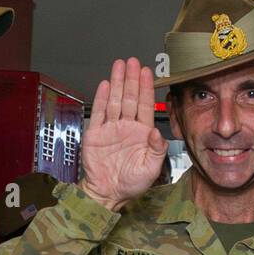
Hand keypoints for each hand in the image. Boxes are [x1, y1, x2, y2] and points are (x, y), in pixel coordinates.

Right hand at [79, 58, 167, 211]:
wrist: (107, 193)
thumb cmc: (131, 184)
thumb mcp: (151, 169)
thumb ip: (157, 150)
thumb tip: (157, 132)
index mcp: (142, 134)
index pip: (146, 106)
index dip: (146, 88)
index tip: (146, 72)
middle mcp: (127, 127)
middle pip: (130, 98)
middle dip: (131, 79)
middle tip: (132, 62)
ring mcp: (111, 129)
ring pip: (115, 101)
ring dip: (117, 83)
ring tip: (119, 65)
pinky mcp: (96, 134)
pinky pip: (99, 113)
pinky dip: (101, 98)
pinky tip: (105, 84)